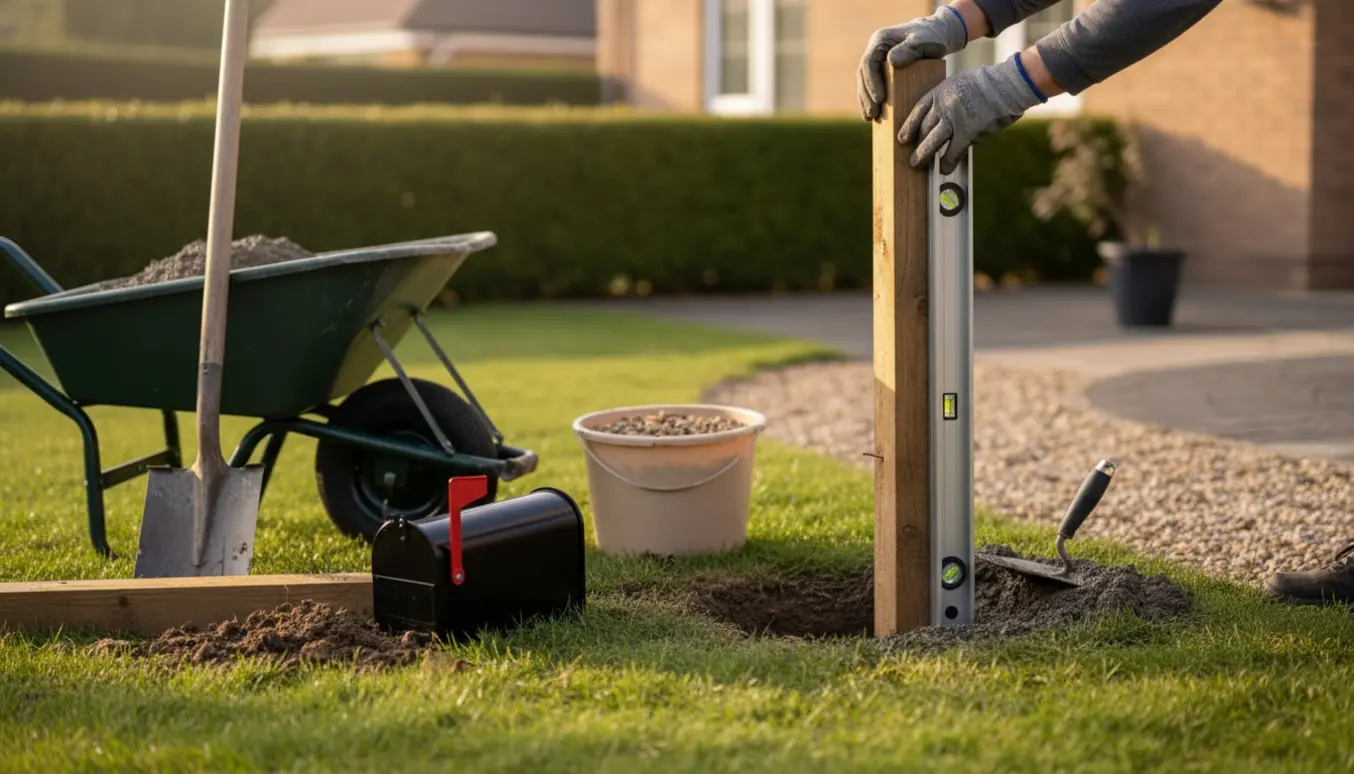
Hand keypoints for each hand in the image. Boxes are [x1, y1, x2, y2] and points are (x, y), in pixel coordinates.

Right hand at [857, 6, 967, 121]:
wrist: (935, 34)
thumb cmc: (931, 37)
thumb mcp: (923, 41)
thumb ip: (909, 48)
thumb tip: (891, 61)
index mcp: (880, 40)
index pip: (869, 63)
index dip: (871, 82)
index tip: (879, 99)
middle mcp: (874, 50)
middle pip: (863, 75)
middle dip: (866, 96)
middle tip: (872, 114)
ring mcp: (877, 60)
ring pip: (865, 82)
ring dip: (865, 101)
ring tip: (869, 118)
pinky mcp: (882, 69)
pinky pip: (873, 85)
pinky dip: (872, 100)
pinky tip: (874, 115)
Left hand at [899, 55, 1044, 173]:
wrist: (1009, 84)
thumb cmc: (990, 83)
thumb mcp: (962, 82)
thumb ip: (950, 98)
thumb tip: (944, 117)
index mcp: (941, 90)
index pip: (918, 110)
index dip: (908, 126)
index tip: (902, 138)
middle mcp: (944, 104)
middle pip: (923, 128)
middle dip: (916, 144)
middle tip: (911, 157)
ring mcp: (954, 119)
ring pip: (932, 141)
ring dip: (923, 155)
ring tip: (917, 164)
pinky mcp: (967, 132)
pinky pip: (953, 151)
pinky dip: (948, 162)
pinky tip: (944, 168)